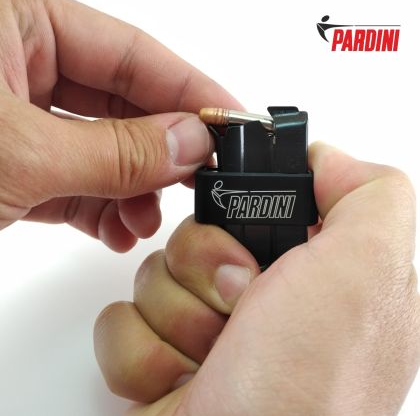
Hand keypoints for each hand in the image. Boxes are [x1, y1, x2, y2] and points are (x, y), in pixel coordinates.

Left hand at [0, 0, 239, 250]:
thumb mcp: (22, 153)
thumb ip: (114, 151)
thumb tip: (190, 144)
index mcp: (15, 25)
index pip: (129, 54)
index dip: (189, 91)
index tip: (233, 123)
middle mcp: (17, 67)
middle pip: (120, 107)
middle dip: (162, 152)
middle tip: (201, 179)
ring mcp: (17, 121)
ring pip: (100, 152)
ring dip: (131, 192)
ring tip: (145, 220)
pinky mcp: (14, 168)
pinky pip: (72, 184)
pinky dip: (99, 211)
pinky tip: (117, 231)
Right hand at [94, 143, 418, 414]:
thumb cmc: (307, 388)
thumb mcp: (368, 270)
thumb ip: (368, 196)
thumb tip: (324, 159)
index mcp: (308, 277)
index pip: (257, 203)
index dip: (244, 207)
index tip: (248, 240)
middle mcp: (260, 305)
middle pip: (197, 234)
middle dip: (207, 269)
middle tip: (238, 309)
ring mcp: (206, 334)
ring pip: (155, 275)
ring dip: (177, 319)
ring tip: (211, 361)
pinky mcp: (160, 361)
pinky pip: (121, 321)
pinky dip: (145, 356)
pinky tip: (181, 387)